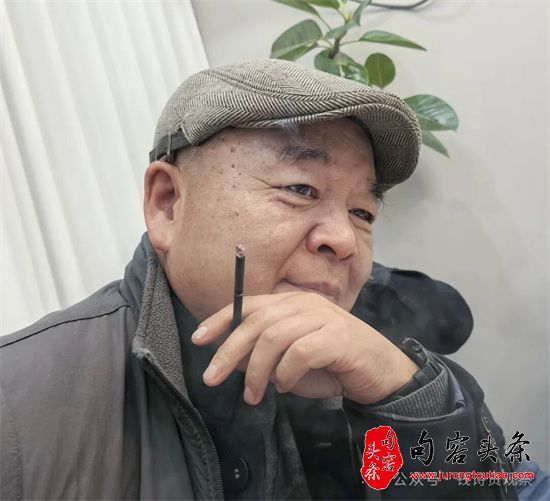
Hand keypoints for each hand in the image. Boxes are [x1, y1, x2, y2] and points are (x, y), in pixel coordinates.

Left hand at [191, 292, 418, 405]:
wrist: (379, 372)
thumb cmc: (330, 364)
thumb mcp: (289, 359)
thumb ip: (263, 353)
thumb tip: (229, 360)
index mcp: (291, 303)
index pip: (248, 304)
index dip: (220, 319)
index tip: (198, 339)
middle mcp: (304, 304)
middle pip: (256, 322)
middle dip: (229, 351)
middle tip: (212, 378)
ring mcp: (322, 317)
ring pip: (274, 338)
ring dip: (257, 371)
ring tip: (253, 395)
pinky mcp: (337, 337)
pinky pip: (299, 353)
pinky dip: (285, 373)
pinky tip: (284, 387)